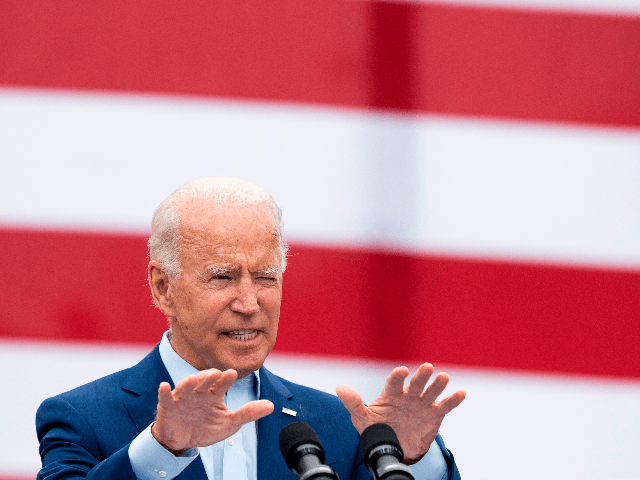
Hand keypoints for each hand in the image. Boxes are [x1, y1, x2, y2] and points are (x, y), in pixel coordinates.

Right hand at [151, 368, 273, 454]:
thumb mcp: (229, 423)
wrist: (183, 442)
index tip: (233, 373)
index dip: (226, 378)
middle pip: (203, 381)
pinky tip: (165, 386)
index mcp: (214, 394)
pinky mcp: (168, 406)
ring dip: (188, 382)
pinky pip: (165, 397)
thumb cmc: (206, 427)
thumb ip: (248, 413)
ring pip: (185, 386)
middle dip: (208, 376)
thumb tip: (271, 406)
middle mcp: (199, 392)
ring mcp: (183, 398)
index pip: (221, 383)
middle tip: (216, 373)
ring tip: (194, 379)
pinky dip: (164, 392)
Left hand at [336, 363, 464, 462]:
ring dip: (438, 384)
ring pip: (431, 392)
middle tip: (427, 367)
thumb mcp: (362, 419)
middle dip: (421, 376)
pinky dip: (453, 400)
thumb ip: (353, 403)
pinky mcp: (434, 415)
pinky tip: (460, 393)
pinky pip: (445, 406)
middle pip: (415, 384)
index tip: (401, 371)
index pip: (394, 383)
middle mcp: (408, 395)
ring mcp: (422, 404)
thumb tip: (339, 388)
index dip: (397, 376)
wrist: (394, 447)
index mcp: (391, 394)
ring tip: (444, 376)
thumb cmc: (377, 428)